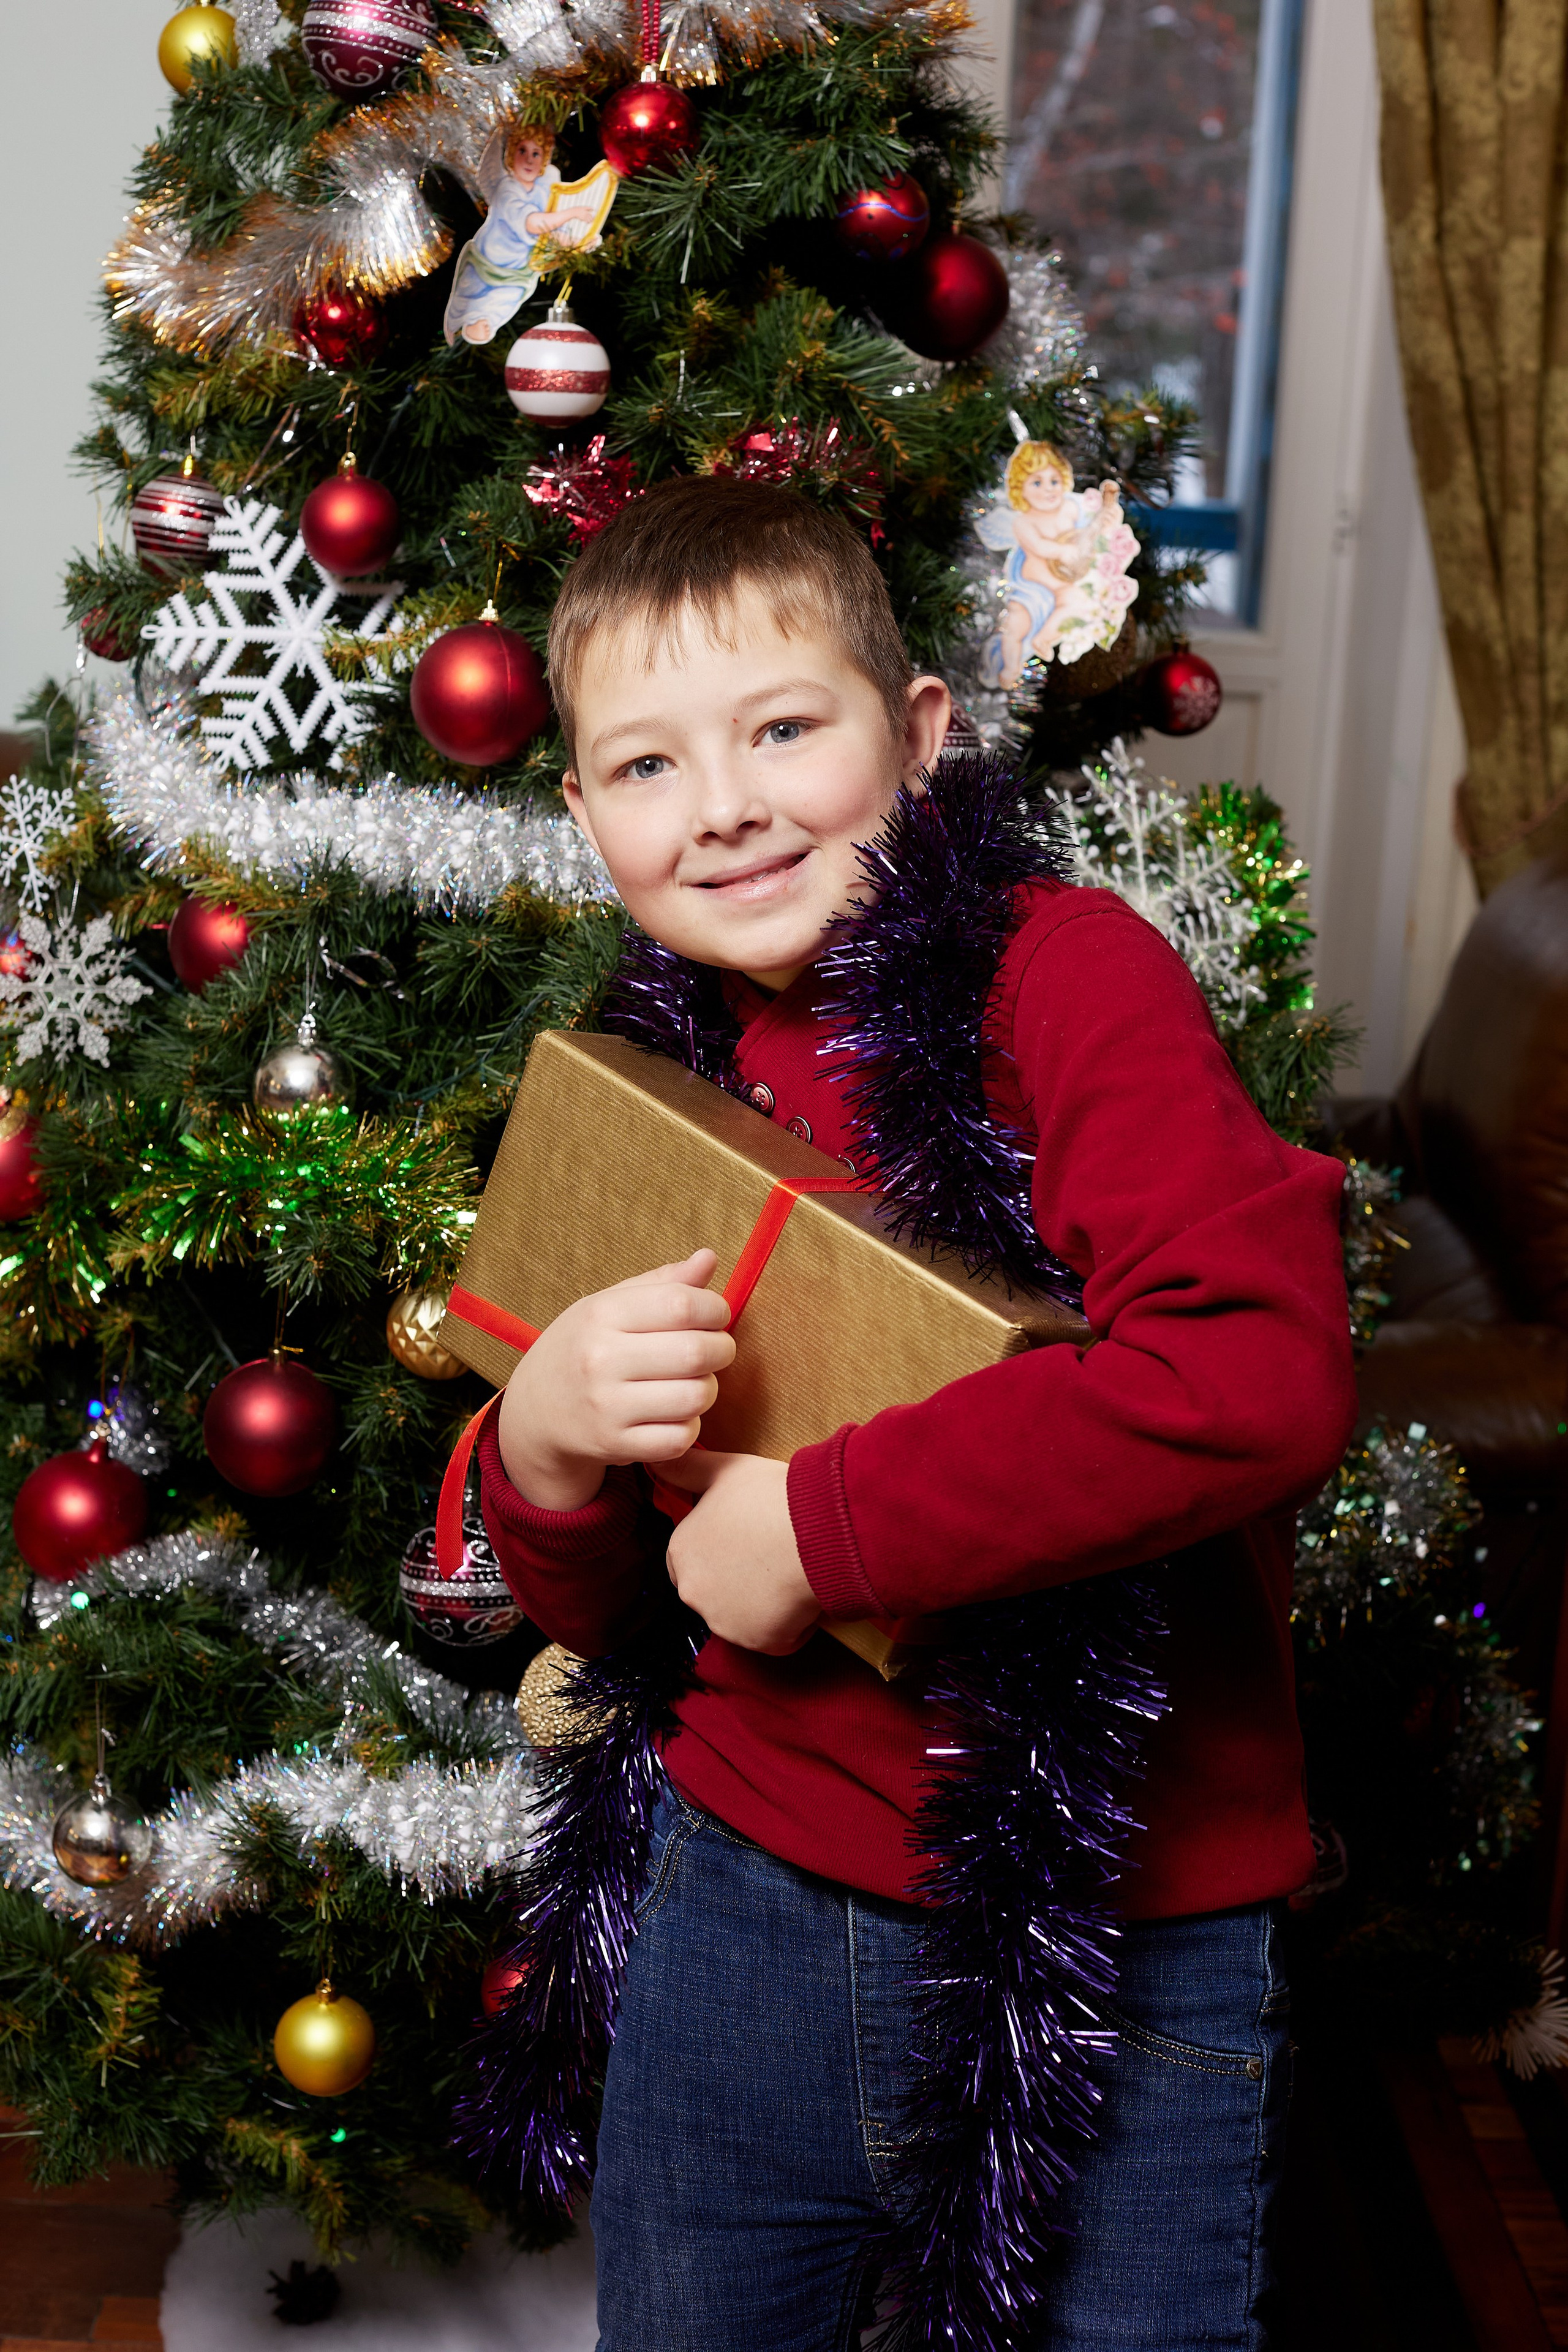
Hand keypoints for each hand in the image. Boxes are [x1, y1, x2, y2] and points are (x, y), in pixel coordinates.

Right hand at [496, 1248, 734, 1511]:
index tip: (716, 1315)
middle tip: (715, 1350)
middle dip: (721, 1349)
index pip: (682, 1304)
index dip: (715, 1308)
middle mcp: (600, 1359)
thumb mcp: (609, 1305)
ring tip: (693, 1382)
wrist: (534, 1411)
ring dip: (707, 1389)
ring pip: (695, 1398)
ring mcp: (606, 1407)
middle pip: (695, 1352)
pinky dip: (689, 1427)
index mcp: (601, 1314)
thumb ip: (662, 1283)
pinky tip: (675, 1414)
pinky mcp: (615, 1445)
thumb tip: (709, 1258)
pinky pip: (680, 1438)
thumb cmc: (582, 1348)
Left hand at [659, 1450, 820, 1655]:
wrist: (817, 1531)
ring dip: (763, 1602)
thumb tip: (655, 1461)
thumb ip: (685, 1469)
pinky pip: (776, 1637)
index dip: (719, 1548)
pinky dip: (791, 1624)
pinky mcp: (760, 1642)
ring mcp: (724, 1622)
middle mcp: (693, 1592)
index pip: (688, 1558)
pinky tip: (804, 1593)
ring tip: (790, 1569)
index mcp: (681, 1551)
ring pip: (744, 1616)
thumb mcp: (724, 1470)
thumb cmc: (771, 1497)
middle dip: (738, 1579)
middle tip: (772, 1552)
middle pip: (714, 1590)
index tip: (745, 1537)